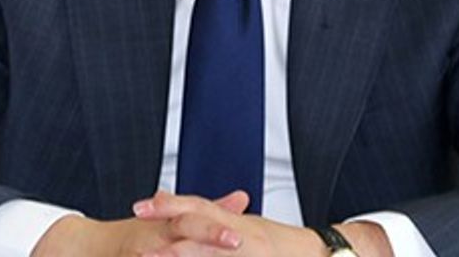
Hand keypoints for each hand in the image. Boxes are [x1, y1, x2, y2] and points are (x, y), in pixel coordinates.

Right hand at [31, 191, 249, 256]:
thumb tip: (242, 198)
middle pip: (182, 228)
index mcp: (167, 223)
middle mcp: (152, 236)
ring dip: (178, 253)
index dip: (217, 227)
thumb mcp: (172, 219)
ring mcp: (138, 251)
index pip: (195, 219)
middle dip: (208, 235)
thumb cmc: (135, 234)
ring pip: (163, 254)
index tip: (242, 235)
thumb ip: (210, 210)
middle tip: (234, 241)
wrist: (85, 246)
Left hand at [131, 191, 324, 256]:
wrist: (321, 255)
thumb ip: (223, 218)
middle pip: (199, 229)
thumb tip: (193, 212)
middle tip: (136, 237)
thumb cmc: (284, 244)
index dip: (169, 206)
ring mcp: (249, 254)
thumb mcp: (249, 228)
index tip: (140, 207)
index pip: (198, 208)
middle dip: (166, 232)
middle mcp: (242, 237)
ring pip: (207, 254)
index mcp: (237, 222)